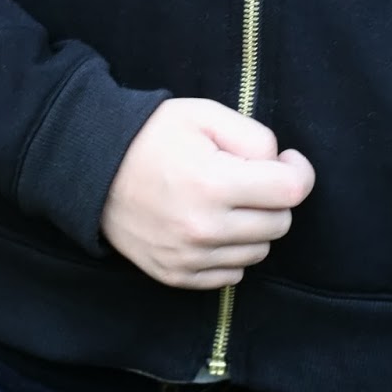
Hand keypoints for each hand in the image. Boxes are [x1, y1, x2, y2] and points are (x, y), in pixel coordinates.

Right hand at [101, 97, 314, 287]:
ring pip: (259, 251)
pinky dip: (231, 252)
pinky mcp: (177, 276)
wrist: (92, 169)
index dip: (299, 171)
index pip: (291, 191)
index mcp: (214, 183)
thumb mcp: (204, 115)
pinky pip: (232, 274)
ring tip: (226, 201)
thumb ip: (253, 136)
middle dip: (272, 198)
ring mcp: (189, 258)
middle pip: (279, 224)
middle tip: (248, 178)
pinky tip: (211, 226)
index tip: (286, 161)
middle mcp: (204, 228)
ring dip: (253, 227)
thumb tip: (280, 166)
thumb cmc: (152, 136)